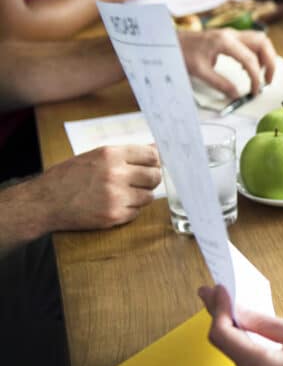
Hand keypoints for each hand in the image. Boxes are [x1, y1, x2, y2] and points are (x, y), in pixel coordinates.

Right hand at [30, 145, 160, 232]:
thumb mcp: (95, 156)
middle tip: (139, 182)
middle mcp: (116, 174)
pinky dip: (130, 210)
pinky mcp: (114, 216)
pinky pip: (137, 212)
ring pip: (148, 196)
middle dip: (150, 179)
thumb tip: (156, 149)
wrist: (44, 202)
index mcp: (111, 155)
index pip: (152, 155)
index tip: (152, 165)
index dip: (154, 161)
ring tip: (123, 194)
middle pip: (155, 176)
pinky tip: (115, 205)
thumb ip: (126, 154)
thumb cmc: (68, 177)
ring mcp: (116, 196)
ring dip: (140, 196)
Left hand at [179, 29, 276, 99]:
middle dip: (270, 62)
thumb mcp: (199, 71)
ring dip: (265, 57)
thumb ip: (220, 84)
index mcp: (225, 41)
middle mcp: (231, 34)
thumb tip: (236, 95)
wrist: (168, 40)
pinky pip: (251, 42)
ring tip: (261, 74)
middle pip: (263, 43)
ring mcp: (231, 34)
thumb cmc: (181, 52)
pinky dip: (256, 54)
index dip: (256, 77)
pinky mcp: (229, 37)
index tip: (255, 91)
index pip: (250, 59)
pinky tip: (248, 68)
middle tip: (267, 80)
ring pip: (260, 40)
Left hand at [200, 285, 282, 365]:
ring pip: (241, 360)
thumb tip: (240, 312)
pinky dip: (251, 352)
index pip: (223, 336)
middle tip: (219, 294)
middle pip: (230, 348)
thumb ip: (266, 323)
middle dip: (225, 319)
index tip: (219, 291)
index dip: (217, 309)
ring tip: (236, 310)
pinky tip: (255, 335)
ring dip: (238, 335)